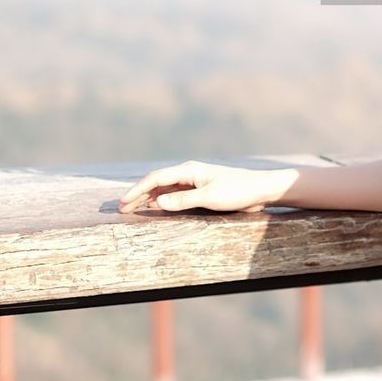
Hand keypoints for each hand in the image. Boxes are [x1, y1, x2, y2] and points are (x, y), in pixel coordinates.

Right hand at [116, 160, 275, 213]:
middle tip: (121, 209)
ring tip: (132, 209)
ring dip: (148, 198)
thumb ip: (183, 200)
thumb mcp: (210, 197)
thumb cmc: (238, 191)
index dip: (137, 190)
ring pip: (165, 189)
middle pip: (157, 183)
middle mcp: (189, 173)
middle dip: (138, 194)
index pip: (156, 178)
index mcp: (189, 170)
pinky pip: (175, 194)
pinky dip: (162, 201)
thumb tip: (157, 201)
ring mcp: (194, 181)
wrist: (261, 189)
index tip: (123, 202)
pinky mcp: (201, 190)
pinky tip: (155, 208)